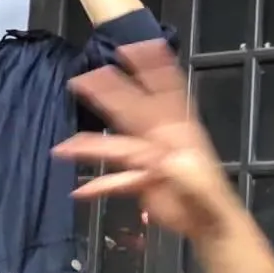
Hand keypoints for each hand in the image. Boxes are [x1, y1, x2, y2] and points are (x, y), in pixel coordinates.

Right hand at [53, 41, 242, 240]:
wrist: (211, 226)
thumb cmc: (211, 204)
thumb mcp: (200, 185)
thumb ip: (183, 171)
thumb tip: (165, 159)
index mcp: (178, 133)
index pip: (164, 94)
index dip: (152, 68)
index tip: (137, 46)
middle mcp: (161, 140)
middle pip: (130, 111)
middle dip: (109, 93)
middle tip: (87, 76)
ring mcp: (150, 160)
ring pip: (115, 147)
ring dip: (89, 147)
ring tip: (62, 148)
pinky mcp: (143, 182)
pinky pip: (117, 181)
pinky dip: (99, 186)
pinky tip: (79, 192)